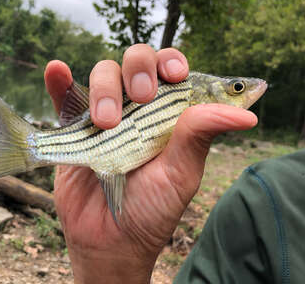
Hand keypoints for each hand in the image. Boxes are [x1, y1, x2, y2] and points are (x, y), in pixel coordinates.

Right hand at [44, 44, 257, 283]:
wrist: (110, 241)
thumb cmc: (152, 209)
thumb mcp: (181, 174)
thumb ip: (201, 136)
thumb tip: (247, 116)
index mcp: (168, 114)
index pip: (171, 71)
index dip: (172, 63)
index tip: (174, 75)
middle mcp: (137, 108)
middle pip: (135, 62)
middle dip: (138, 69)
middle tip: (140, 98)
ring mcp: (104, 115)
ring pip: (102, 74)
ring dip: (103, 87)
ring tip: (104, 123)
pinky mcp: (74, 128)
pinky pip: (64, 98)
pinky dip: (59, 81)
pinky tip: (57, 69)